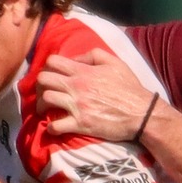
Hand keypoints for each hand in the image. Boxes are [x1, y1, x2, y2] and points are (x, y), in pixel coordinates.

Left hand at [35, 48, 156, 140]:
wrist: (141, 113)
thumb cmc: (129, 87)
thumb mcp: (115, 62)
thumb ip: (92, 55)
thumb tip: (74, 59)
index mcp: (83, 71)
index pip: (52, 61)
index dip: (48, 66)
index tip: (51, 74)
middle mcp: (77, 86)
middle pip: (43, 79)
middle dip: (40, 85)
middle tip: (44, 91)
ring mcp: (77, 106)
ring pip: (46, 100)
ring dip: (42, 105)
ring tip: (46, 110)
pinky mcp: (81, 124)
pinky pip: (56, 126)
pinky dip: (51, 128)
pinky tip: (54, 127)